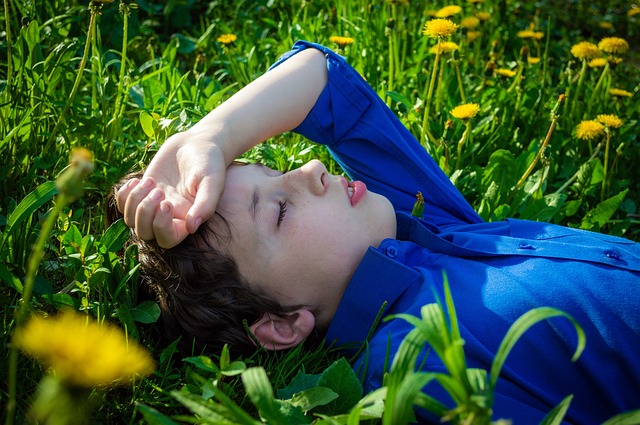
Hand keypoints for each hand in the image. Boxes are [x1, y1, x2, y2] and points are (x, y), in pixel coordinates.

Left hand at [116, 131, 226, 247]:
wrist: (198, 144)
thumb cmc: (210, 164)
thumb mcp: (213, 182)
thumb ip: (205, 206)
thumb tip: (191, 228)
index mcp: (185, 220)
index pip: (167, 239)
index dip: (161, 226)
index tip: (166, 203)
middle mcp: (168, 217)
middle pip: (145, 233)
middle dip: (145, 212)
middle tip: (158, 190)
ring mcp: (153, 205)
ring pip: (130, 220)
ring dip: (134, 201)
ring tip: (150, 182)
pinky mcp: (142, 191)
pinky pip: (122, 203)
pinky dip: (124, 194)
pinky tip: (137, 180)